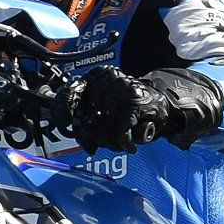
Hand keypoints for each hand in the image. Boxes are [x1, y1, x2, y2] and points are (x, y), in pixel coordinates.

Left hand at [55, 67, 173, 152]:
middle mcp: (106, 80)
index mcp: (95, 77)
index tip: (64, 127)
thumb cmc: (129, 109)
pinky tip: (130, 146)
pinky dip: (125, 143)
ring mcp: (121, 89)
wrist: (160, 104)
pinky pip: (121, 130)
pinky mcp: (135, 102)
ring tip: (119, 145)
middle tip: (104, 145)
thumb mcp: (105, 107)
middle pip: (88, 118)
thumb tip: (75, 134)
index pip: (70, 93)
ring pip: (103, 126)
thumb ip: (87, 116)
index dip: (63, 113)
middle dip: (95, 138)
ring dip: (111, 143)